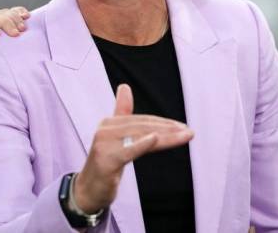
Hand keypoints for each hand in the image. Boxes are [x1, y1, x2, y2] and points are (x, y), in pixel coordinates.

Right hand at [72, 84, 193, 212]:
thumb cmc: (106, 164)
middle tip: (189, 132)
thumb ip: (122, 114)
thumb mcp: (116, 139)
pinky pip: (127, 150)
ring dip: (166, 137)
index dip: (163, 123)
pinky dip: (142, 144)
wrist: (88, 191)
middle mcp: (105, 130)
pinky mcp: (106, 160)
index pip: (142, 120)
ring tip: (185, 136)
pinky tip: (155, 139)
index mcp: (109, 123)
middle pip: (143, 127)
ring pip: (141, 137)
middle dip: (169, 129)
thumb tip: (125, 87)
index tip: (183, 127)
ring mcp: (104, 144)